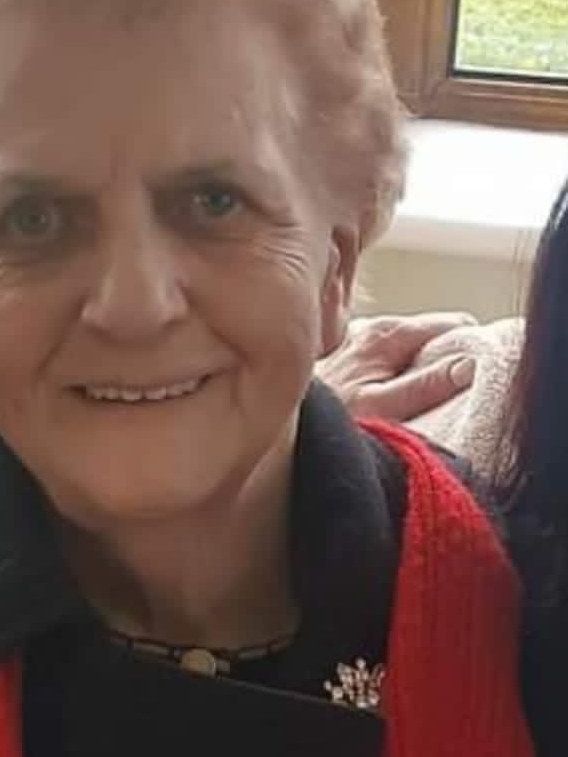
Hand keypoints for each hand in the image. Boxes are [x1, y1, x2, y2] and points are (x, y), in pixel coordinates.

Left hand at [318, 312, 479, 421]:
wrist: (272, 430)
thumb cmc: (325, 420)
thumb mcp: (382, 407)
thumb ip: (426, 385)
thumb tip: (470, 364)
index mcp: (388, 334)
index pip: (455, 326)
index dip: (474, 350)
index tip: (484, 377)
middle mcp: (373, 328)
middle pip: (435, 334)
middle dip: (451, 358)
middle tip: (456, 395)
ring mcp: (358, 340)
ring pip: (412, 346)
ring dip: (423, 368)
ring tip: (423, 401)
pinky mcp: (345, 357)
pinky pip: (388, 358)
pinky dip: (398, 373)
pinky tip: (390, 397)